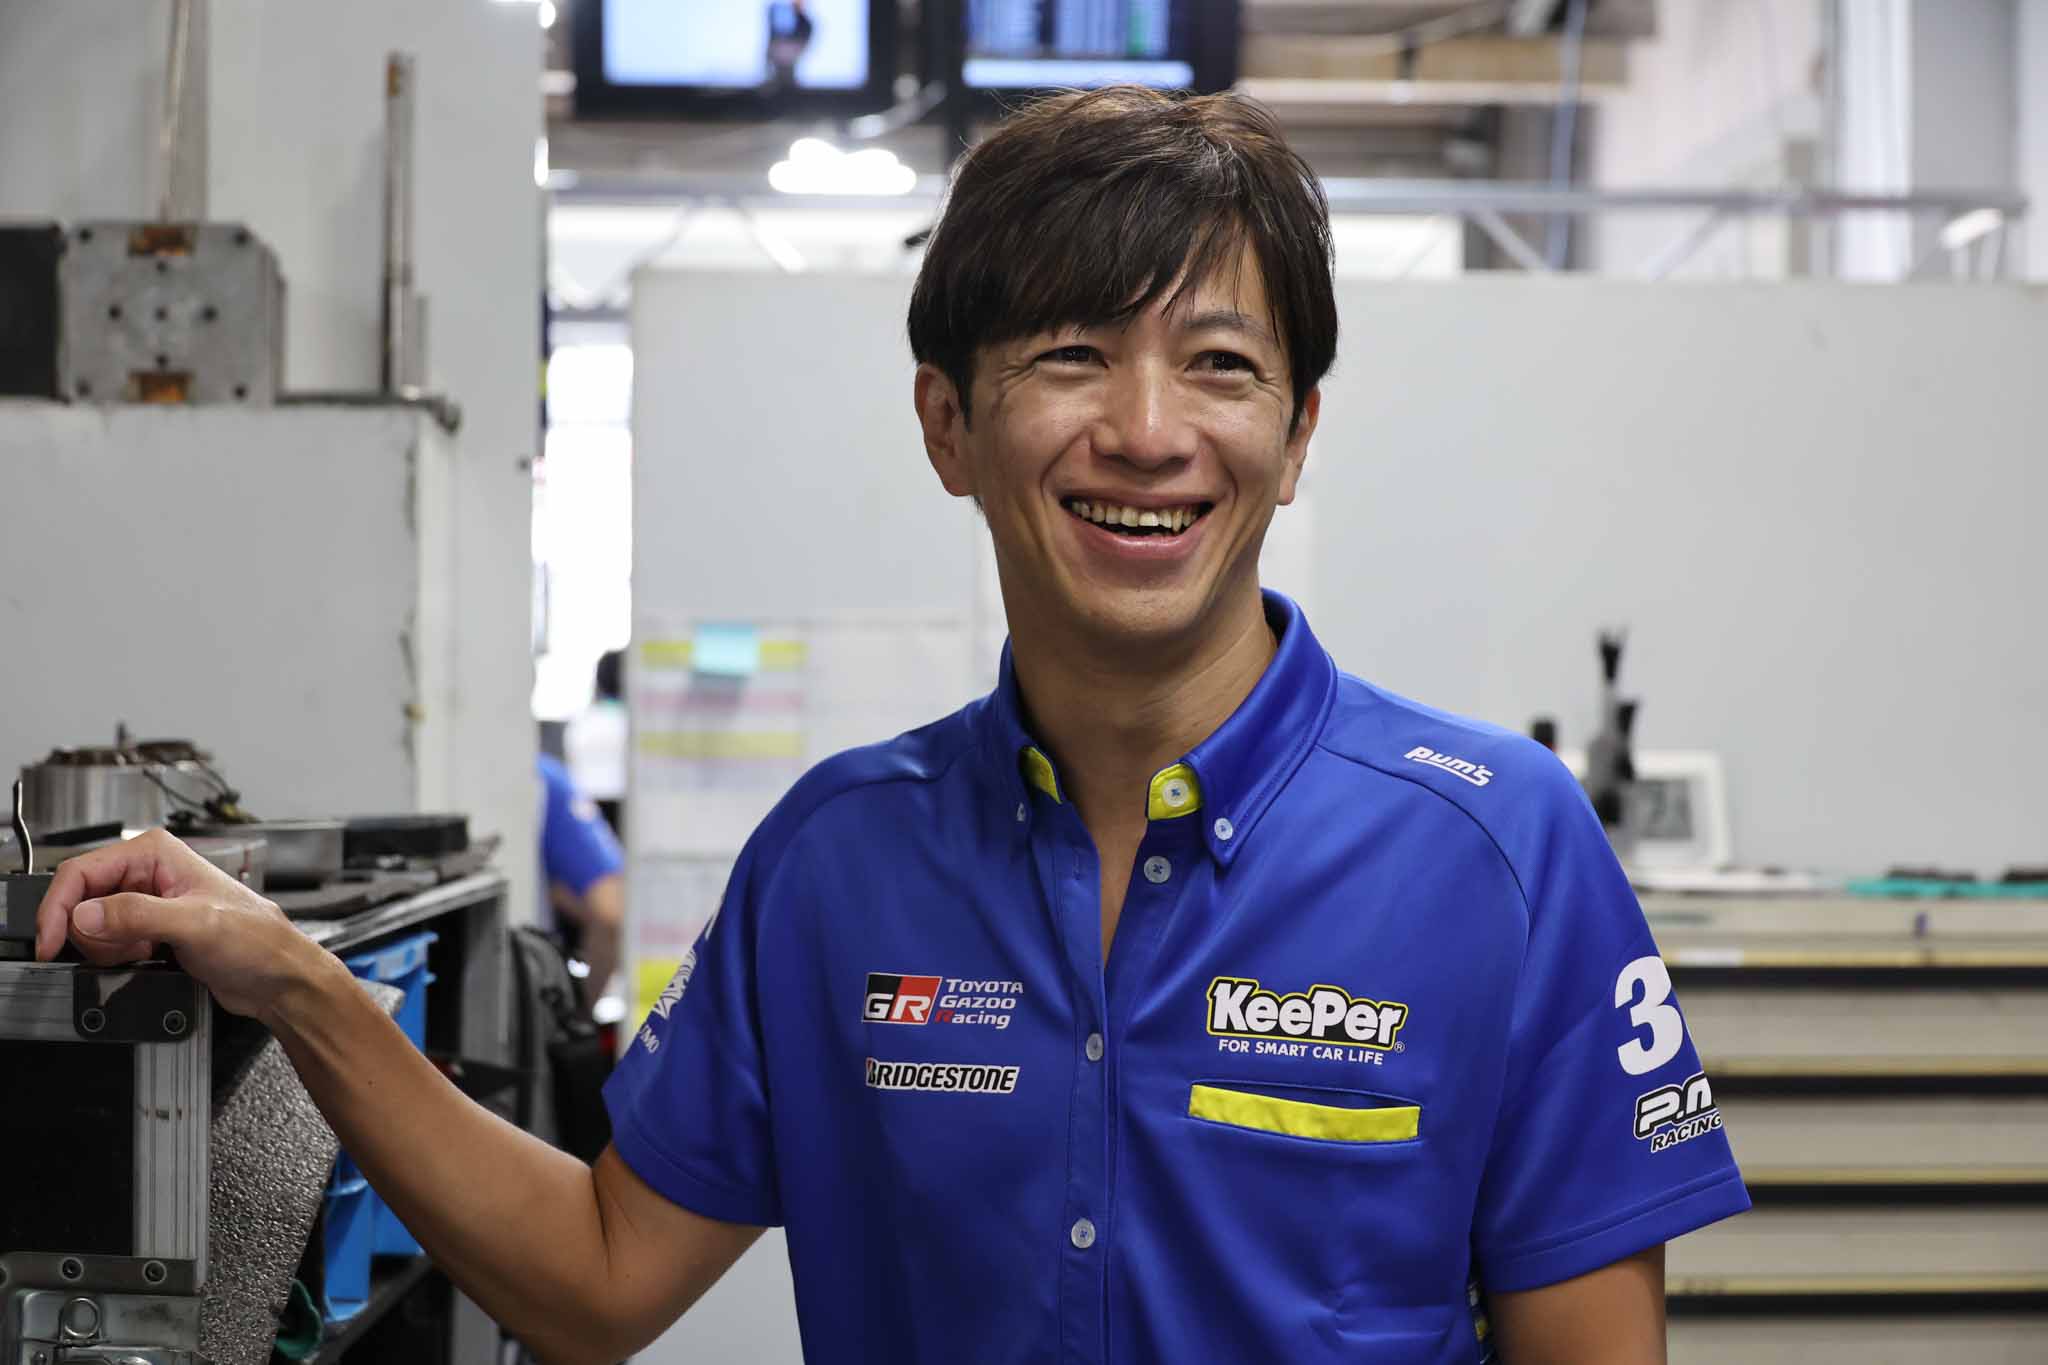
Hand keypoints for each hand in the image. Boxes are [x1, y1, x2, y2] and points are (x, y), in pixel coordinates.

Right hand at [34, 826, 321, 1018]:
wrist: (277, 976)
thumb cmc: (258, 941)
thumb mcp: (196, 924)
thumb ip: (137, 916)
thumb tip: (87, 915)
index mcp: (157, 853)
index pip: (81, 871)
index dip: (59, 907)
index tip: (50, 941)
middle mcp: (149, 871)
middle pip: (81, 899)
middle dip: (93, 933)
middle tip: (128, 947)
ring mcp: (148, 900)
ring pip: (90, 924)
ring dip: (108, 947)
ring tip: (147, 950)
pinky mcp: (149, 927)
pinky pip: (107, 942)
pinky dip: (117, 956)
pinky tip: (149, 956)